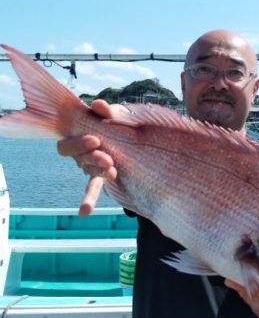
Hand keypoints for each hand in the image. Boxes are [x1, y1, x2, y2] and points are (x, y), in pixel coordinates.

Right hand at [57, 100, 121, 216]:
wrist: (134, 134)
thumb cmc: (117, 121)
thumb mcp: (114, 113)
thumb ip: (107, 110)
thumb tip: (98, 105)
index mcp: (78, 136)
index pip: (66, 145)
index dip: (77, 143)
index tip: (95, 140)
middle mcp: (81, 153)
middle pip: (78, 159)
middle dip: (91, 159)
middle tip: (107, 159)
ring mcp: (90, 166)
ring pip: (89, 171)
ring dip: (98, 171)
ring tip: (112, 171)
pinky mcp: (102, 176)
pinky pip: (93, 189)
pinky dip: (88, 199)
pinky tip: (84, 212)